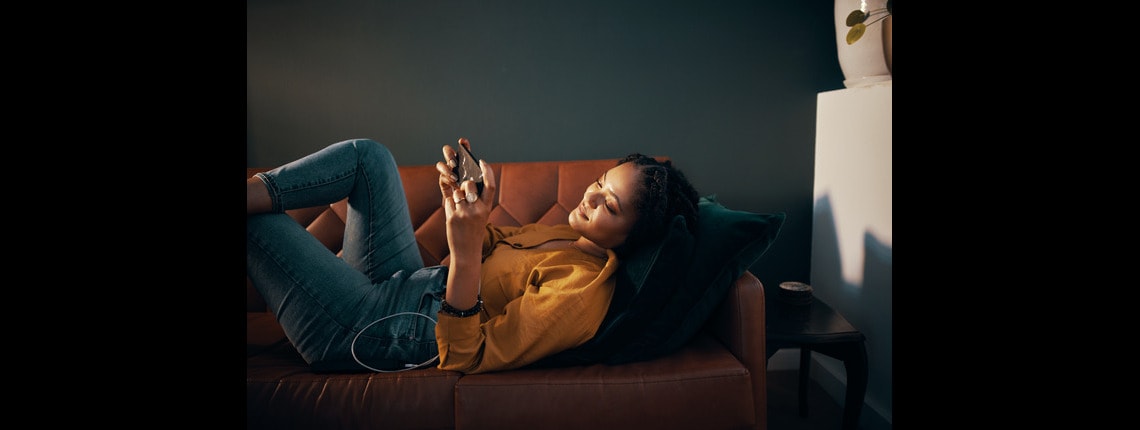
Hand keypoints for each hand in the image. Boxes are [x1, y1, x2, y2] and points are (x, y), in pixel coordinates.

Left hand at [436, 138, 497, 256]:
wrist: (467, 251)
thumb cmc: (472, 231)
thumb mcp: (479, 215)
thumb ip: (475, 198)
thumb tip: (465, 181)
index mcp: (487, 207)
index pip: (490, 185)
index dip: (487, 171)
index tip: (482, 161)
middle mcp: (478, 209)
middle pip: (470, 185)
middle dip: (464, 183)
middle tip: (463, 188)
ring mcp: (465, 213)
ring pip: (457, 192)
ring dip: (456, 196)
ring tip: (459, 207)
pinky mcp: (453, 217)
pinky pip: (449, 201)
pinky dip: (449, 205)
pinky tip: (453, 216)